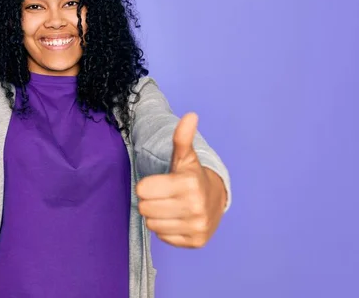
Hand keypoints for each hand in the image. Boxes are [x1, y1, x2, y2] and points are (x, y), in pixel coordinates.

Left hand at [136, 112, 225, 247]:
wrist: (216, 200)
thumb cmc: (192, 176)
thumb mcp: (185, 157)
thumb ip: (182, 138)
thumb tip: (190, 116)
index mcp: (188, 183)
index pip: (143, 189)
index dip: (147, 186)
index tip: (159, 183)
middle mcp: (195, 207)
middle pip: (145, 209)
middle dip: (150, 201)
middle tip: (163, 196)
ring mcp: (197, 226)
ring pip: (152, 225)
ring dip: (157, 216)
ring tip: (170, 207)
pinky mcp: (196, 242)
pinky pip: (163, 238)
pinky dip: (167, 230)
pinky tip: (177, 219)